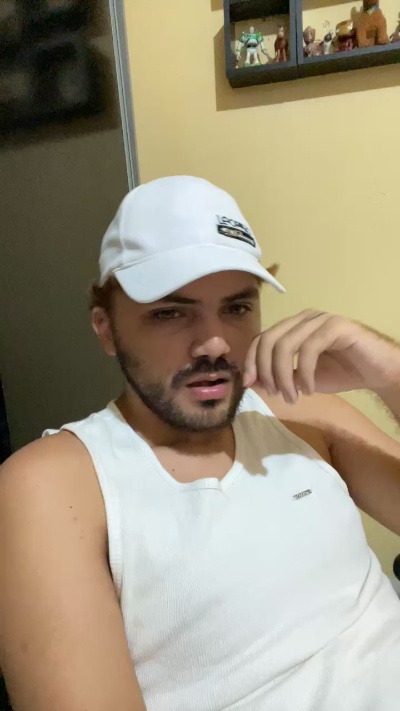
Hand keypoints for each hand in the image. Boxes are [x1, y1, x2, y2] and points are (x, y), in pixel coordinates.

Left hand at [243, 310, 399, 402]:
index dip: (251, 360)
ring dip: (284, 376)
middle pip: (268, 339)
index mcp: (293, 327)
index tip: (250, 384)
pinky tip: (309, 389)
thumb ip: (280, 377)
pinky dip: (305, 373)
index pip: (261, 338)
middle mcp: (303, 318)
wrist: (378, 372)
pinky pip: (309, 348)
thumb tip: (252, 382)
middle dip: (264, 369)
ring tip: (292, 397)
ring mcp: (319, 319)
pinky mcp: (336, 326)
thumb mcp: (302, 379)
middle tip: (274, 393)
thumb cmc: (342, 372)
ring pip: (285, 345)